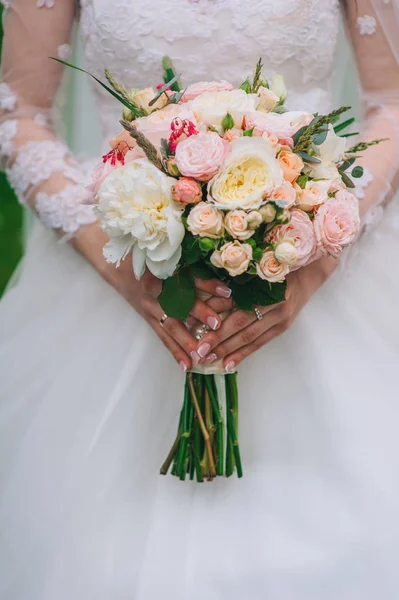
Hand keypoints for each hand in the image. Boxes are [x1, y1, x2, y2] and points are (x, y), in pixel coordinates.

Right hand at [71, 222, 232, 370]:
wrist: (117, 266)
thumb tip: (226, 286)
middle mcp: (156, 291)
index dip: (208, 285)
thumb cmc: (150, 260)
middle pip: (179, 303)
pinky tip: (186, 365)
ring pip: (170, 325)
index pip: (189, 279)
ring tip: (201, 356)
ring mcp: (150, 307)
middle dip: (199, 314)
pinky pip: (162, 336)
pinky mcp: (148, 318)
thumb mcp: (172, 260)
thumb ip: (196, 272)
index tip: (227, 293)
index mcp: (163, 272)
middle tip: (217, 325)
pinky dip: (174, 351)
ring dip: (186, 341)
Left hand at [195, 255, 337, 369]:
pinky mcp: (283, 327)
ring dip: (228, 350)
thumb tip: (204, 304)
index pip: (234, 303)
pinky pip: (260, 343)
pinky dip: (244, 354)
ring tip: (209, 360)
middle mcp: (273, 302)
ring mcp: (281, 317)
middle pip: (241, 324)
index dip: (213, 316)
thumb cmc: (276, 268)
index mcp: (264, 284)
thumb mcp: (254, 273)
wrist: (309, 272)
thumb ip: (231, 288)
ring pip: (250, 337)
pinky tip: (230, 364)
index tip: (192, 326)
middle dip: (218, 339)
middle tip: (199, 351)